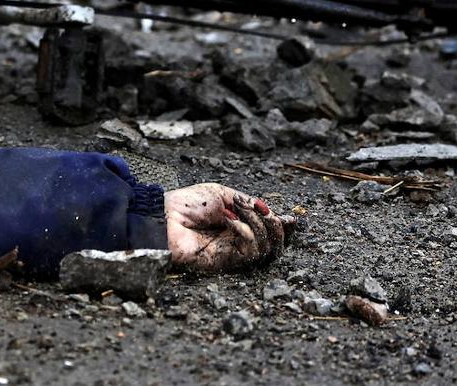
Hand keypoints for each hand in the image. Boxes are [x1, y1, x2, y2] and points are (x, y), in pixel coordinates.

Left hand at [164, 183, 294, 271]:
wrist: (163, 216)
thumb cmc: (186, 204)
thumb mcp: (222, 194)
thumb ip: (247, 202)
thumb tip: (268, 209)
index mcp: (237, 224)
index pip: (267, 231)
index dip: (282, 226)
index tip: (293, 219)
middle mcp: (237, 241)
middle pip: (272, 245)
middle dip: (278, 228)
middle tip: (271, 214)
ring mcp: (232, 253)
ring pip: (265, 249)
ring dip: (260, 226)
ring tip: (241, 212)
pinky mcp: (225, 262)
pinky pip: (249, 252)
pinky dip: (247, 233)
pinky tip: (231, 222)